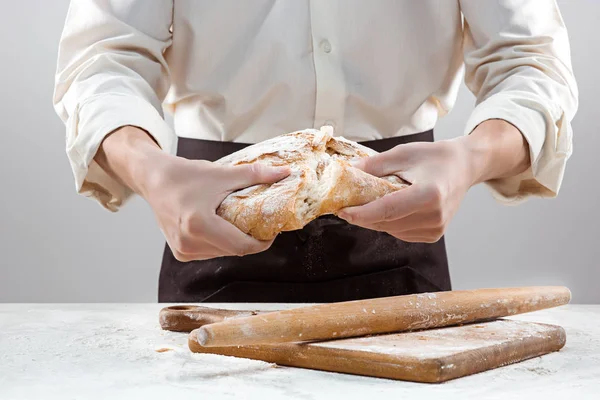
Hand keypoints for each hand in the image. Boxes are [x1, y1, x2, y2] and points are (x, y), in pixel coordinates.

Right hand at [96, 126, 289, 260]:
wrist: (154, 179)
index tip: (272, 231)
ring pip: (223, 253)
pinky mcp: (180, 252)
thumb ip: (256, 175)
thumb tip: (284, 174)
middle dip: (250, 239)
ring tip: (240, 223)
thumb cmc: (184, 176)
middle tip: (260, 223)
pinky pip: (210, 252)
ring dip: (235, 242)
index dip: (262, 242)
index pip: (242, 246)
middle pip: (234, 250)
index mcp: (199, 225)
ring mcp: (183, 250)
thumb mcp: (222, 174)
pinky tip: (221, 227)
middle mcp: (189, 242)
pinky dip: (220, 242)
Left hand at [338, 120, 529, 242]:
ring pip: (390, 230)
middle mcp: (435, 216)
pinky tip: (391, 208)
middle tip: (346, 203)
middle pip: (386, 222)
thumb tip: (347, 173)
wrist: (463, 167)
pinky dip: (388, 223)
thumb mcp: (403, 153)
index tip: (342, 211)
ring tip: (370, 201)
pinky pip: (400, 233)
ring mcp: (435, 229)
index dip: (361, 213)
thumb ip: (374, 165)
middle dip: (362, 215)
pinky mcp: (433, 235)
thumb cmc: (435, 157)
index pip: (387, 210)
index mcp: (429, 194)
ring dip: (375, 219)